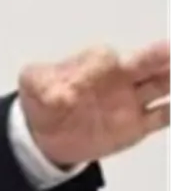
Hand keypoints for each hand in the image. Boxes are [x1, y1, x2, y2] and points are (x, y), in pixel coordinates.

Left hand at [17, 40, 170, 167]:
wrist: (47, 133)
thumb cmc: (42, 99)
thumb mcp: (32, 84)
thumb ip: (41, 83)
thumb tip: (59, 95)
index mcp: (95, 62)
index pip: (106, 58)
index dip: (103, 64)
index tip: (105, 66)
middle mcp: (119, 77)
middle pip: (148, 63)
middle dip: (164, 56)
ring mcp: (130, 101)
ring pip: (162, 86)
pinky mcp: (136, 125)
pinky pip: (161, 117)